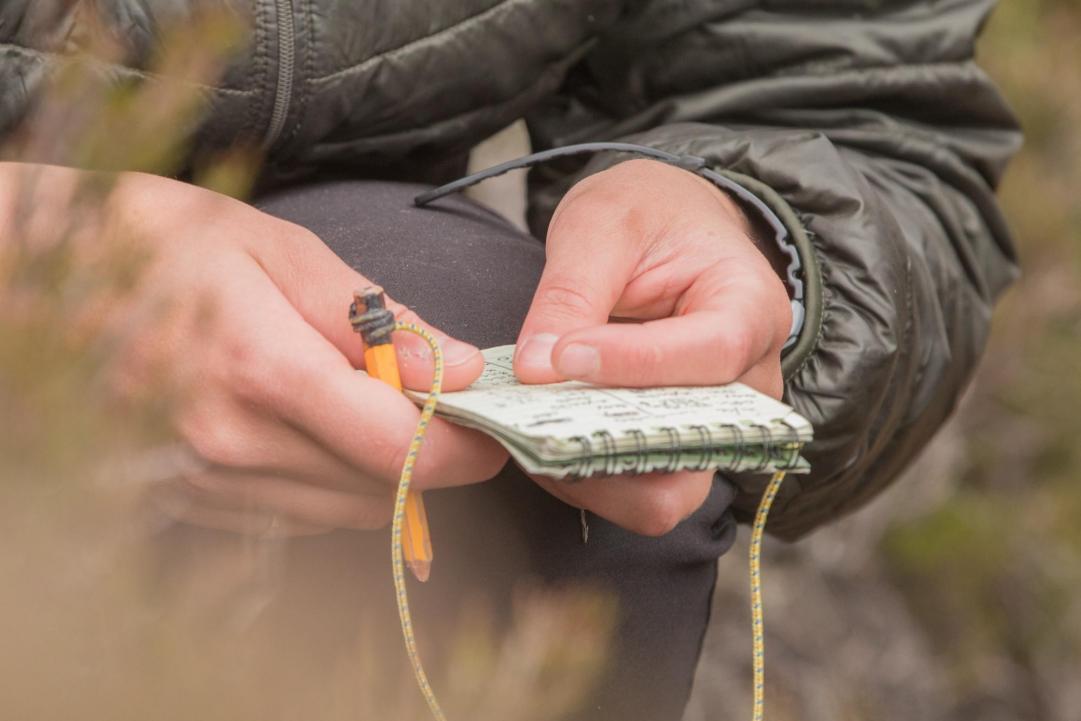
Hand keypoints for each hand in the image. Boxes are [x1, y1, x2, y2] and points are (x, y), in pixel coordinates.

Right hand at [2, 164, 508, 535]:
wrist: (38, 275)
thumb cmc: (163, 242)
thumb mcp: (281, 251)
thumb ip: (381, 320)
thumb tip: (459, 369)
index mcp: (264, 372)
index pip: (401, 449)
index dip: (466, 449)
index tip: (495, 429)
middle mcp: (231, 444)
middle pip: (379, 490)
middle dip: (432, 460)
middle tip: (448, 411)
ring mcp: (201, 480)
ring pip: (340, 510)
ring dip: (383, 474)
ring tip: (381, 411)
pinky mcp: (182, 497)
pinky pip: (290, 514)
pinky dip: (330, 482)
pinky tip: (321, 431)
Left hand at [513, 159, 790, 535]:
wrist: (671, 230)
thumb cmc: (650, 215)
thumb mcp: (602, 225)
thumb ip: (571, 294)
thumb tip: (537, 369)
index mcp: (750, 307)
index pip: (710, 352)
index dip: (635, 365)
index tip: (563, 358)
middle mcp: (750, 382)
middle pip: (696, 446)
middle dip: (613, 442)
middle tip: (536, 420)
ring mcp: (719, 426)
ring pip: (669, 489)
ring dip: (596, 472)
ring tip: (531, 435)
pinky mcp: (678, 447)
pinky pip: (641, 486)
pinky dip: (590, 474)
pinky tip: (542, 440)